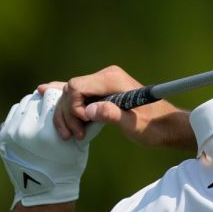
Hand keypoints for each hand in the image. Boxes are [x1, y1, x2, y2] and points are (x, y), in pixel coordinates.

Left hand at [0, 89, 101, 207]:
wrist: (44, 190)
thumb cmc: (68, 166)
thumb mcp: (82, 144)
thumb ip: (89, 122)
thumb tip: (101, 102)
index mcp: (47, 131)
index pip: (53, 95)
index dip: (63, 97)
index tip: (69, 101)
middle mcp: (26, 130)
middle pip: (38, 98)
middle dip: (49, 101)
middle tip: (57, 107)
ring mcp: (12, 133)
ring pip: (25, 103)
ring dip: (36, 105)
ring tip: (46, 114)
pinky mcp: (3, 135)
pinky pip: (15, 113)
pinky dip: (24, 113)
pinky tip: (34, 120)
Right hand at [43, 65, 195, 149]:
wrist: (167, 126)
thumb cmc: (154, 127)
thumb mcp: (134, 126)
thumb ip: (112, 115)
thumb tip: (88, 111)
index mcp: (112, 79)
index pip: (76, 86)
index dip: (73, 107)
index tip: (83, 125)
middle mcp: (106, 76)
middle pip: (70, 90)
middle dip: (67, 114)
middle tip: (74, 136)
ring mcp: (104, 83)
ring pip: (71, 94)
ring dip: (66, 114)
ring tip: (71, 134)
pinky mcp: (103, 91)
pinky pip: (79, 92)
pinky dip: (65, 99)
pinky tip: (45, 92)